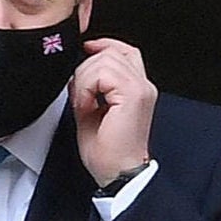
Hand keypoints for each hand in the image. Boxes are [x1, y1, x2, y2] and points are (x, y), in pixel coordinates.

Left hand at [70, 35, 155, 186]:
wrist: (118, 174)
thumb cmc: (107, 153)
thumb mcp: (92, 112)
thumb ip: (89, 89)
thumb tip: (77, 73)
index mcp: (137, 88)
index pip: (123, 51)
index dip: (103, 46)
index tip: (85, 50)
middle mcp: (143, 85)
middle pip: (110, 52)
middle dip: (85, 70)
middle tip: (81, 99)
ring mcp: (141, 88)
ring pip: (104, 60)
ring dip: (84, 81)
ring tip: (84, 105)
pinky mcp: (134, 94)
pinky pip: (102, 73)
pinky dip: (86, 88)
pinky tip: (87, 106)